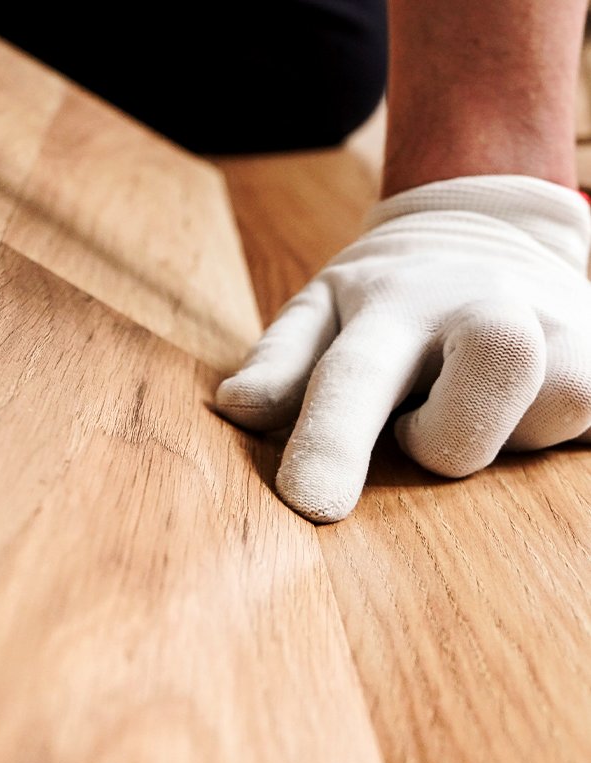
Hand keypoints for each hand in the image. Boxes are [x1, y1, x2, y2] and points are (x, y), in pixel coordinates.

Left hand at [216, 175, 590, 522]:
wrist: (487, 228)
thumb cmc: (388, 291)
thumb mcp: (323, 308)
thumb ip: (280, 360)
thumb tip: (234, 409)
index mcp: (393, 303)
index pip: (356, 377)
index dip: (331, 442)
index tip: (311, 506)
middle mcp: (485, 308)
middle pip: (479, 403)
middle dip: (442, 439)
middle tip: (421, 415)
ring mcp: (563, 329)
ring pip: (545, 423)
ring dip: (495, 432)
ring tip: (468, 394)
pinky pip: (588, 423)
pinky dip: (544, 426)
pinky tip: (517, 399)